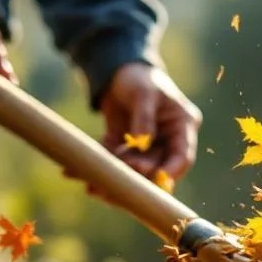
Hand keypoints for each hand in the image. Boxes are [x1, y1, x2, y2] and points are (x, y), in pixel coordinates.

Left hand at [100, 63, 200, 182]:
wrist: (119, 75)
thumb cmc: (139, 78)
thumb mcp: (143, 92)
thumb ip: (144, 116)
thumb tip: (141, 141)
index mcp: (182, 125)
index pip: (183, 156)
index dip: (170, 171)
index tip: (154, 178)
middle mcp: (168, 141)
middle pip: (156, 169)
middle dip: (135, 179)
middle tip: (116, 184)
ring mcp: (148, 148)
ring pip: (135, 172)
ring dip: (115, 180)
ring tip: (93, 187)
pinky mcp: (128, 151)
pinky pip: (116, 164)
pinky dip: (102, 168)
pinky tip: (79, 175)